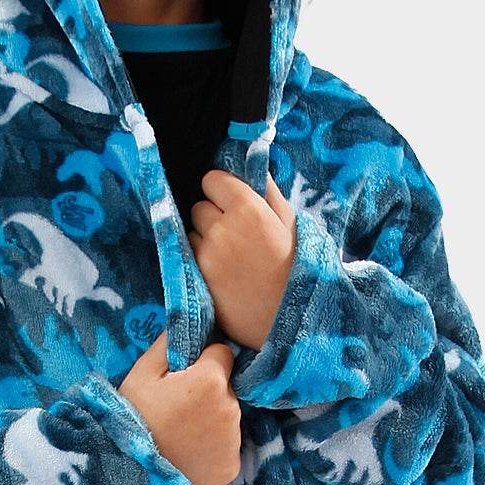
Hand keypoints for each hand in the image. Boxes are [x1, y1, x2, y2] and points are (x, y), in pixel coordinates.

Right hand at [117, 330, 241, 484]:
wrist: (129, 474)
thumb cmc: (131, 418)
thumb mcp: (141, 373)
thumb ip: (169, 342)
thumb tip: (188, 321)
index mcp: (211, 380)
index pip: (222, 353)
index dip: (201, 362)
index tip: (181, 377)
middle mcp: (230, 408)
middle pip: (226, 387)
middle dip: (208, 391)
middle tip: (177, 409)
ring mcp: (233, 441)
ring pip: (227, 416)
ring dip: (211, 419)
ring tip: (180, 433)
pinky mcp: (231, 467)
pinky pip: (227, 446)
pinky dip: (213, 448)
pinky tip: (189, 452)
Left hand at [186, 169, 294, 351]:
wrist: (289, 320)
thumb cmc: (296, 268)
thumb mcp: (291, 223)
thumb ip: (267, 191)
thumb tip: (250, 164)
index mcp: (248, 208)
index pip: (211, 180)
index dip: (222, 191)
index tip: (233, 203)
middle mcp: (221, 228)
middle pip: (198, 206)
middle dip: (213, 216)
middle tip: (235, 235)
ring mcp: (206, 255)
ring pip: (191, 232)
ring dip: (204, 239)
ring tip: (230, 258)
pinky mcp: (198, 279)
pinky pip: (189, 257)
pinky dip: (201, 261)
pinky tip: (223, 273)